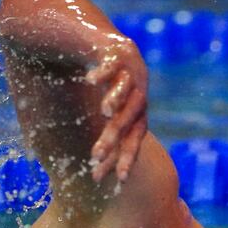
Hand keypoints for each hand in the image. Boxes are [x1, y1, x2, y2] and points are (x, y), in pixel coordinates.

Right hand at [86, 38, 147, 182]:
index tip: (119, 180)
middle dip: (114, 136)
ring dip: (117, 100)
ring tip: (105, 112)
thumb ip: (105, 142)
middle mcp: (139, 95)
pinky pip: (111, 64)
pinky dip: (103, 72)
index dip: (128, 158)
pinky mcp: (118, 53)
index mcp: (138, 113)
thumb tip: (91, 177)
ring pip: (125, 90)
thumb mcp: (109, 117)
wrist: (113, 47)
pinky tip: (89, 80)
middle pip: (129, 119)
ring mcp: (130, 73)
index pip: (134, 139)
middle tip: (95, 154)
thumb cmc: (109, 90)